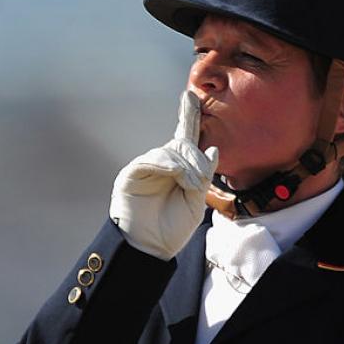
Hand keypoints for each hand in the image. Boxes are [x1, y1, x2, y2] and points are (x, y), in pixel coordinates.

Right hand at [109, 91, 218, 259]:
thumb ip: (203, 174)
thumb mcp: (196, 200)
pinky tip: (176, 176)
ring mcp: (146, 168)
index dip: (188, 115)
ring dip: (185, 166)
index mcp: (178, 169)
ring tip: (190, 187)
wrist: (151, 248)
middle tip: (199, 181)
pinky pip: (152, 160)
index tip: (190, 95)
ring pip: (170, 152)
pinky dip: (167, 166)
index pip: (185, 137)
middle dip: (195, 159)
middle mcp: (162, 164)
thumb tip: (212, 147)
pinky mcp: (131, 175)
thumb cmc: (173, 228)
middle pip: (182, 144)